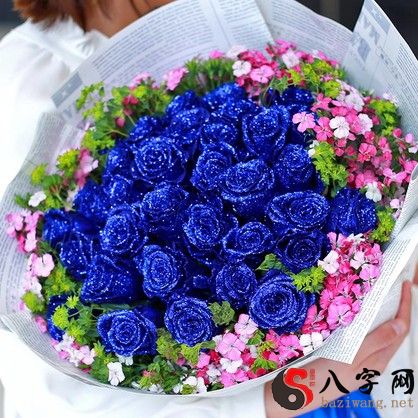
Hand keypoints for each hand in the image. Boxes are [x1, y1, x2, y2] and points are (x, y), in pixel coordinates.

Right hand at [264, 280, 411, 417]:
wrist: (302, 390)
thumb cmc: (327, 375)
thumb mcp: (353, 357)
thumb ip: (376, 341)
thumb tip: (400, 323)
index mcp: (378, 360)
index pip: (400, 330)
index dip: (405, 306)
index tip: (403, 284)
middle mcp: (373, 359)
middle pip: (393, 330)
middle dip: (397, 308)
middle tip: (393, 286)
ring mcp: (361, 358)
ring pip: (379, 332)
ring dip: (383, 313)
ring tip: (380, 295)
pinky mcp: (348, 355)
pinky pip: (365, 334)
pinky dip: (367, 320)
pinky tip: (358, 313)